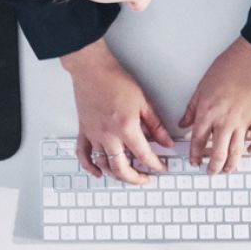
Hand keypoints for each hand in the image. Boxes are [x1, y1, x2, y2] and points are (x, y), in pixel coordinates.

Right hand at [58, 40, 173, 183]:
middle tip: (146, 179)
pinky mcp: (83, 132)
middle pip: (121, 168)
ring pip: (103, 165)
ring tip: (128, 175)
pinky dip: (90, 167)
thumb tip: (167, 142)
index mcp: (126, 127)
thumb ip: (156, 126)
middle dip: (136, 178)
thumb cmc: (116, 81)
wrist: (93, 70)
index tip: (161, 168)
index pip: (144, 155)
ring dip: (116, 175)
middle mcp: (108, 135)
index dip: (155, 165)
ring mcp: (94, 135)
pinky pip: (83, 155)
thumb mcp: (144, 103)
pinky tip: (98, 173)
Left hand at [180, 37, 250, 173]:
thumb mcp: (201, 88)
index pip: (198, 142)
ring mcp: (243, 122)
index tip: (194, 162)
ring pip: (237, 151)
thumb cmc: (226, 69)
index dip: (195, 156)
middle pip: (217, 153)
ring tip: (228, 170)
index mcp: (208, 114)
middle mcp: (224, 122)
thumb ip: (192, 109)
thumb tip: (184, 124)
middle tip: (211, 173)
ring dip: (232, 164)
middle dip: (213, 167)